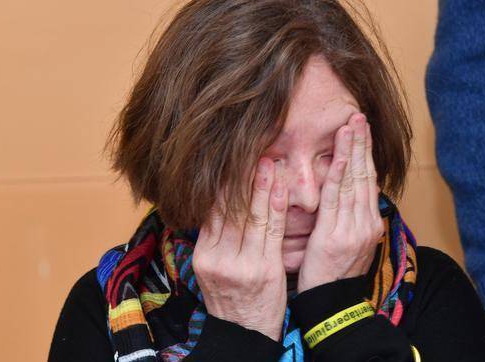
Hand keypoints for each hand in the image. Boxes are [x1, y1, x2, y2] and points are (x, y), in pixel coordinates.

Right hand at [192, 158, 287, 340]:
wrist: (245, 334)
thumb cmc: (233, 297)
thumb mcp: (214, 268)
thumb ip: (216, 238)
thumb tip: (219, 204)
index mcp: (204, 254)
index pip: (211, 211)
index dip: (221, 183)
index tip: (230, 159)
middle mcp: (218, 258)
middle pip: (229, 209)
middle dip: (240, 178)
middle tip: (249, 150)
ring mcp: (241, 264)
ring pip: (250, 216)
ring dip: (260, 185)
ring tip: (267, 160)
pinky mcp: (264, 270)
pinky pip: (271, 231)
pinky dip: (275, 206)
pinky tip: (280, 187)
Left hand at [297, 113, 383, 292]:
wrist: (333, 305)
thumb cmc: (334, 275)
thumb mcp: (348, 244)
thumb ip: (349, 219)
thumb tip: (349, 198)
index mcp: (368, 223)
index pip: (368, 180)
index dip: (364, 153)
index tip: (362, 130)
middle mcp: (365, 222)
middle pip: (365, 175)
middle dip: (362, 144)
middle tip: (359, 115)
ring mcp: (353, 228)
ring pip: (354, 182)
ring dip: (353, 151)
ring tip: (352, 125)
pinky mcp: (336, 235)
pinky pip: (338, 199)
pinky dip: (340, 175)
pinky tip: (341, 155)